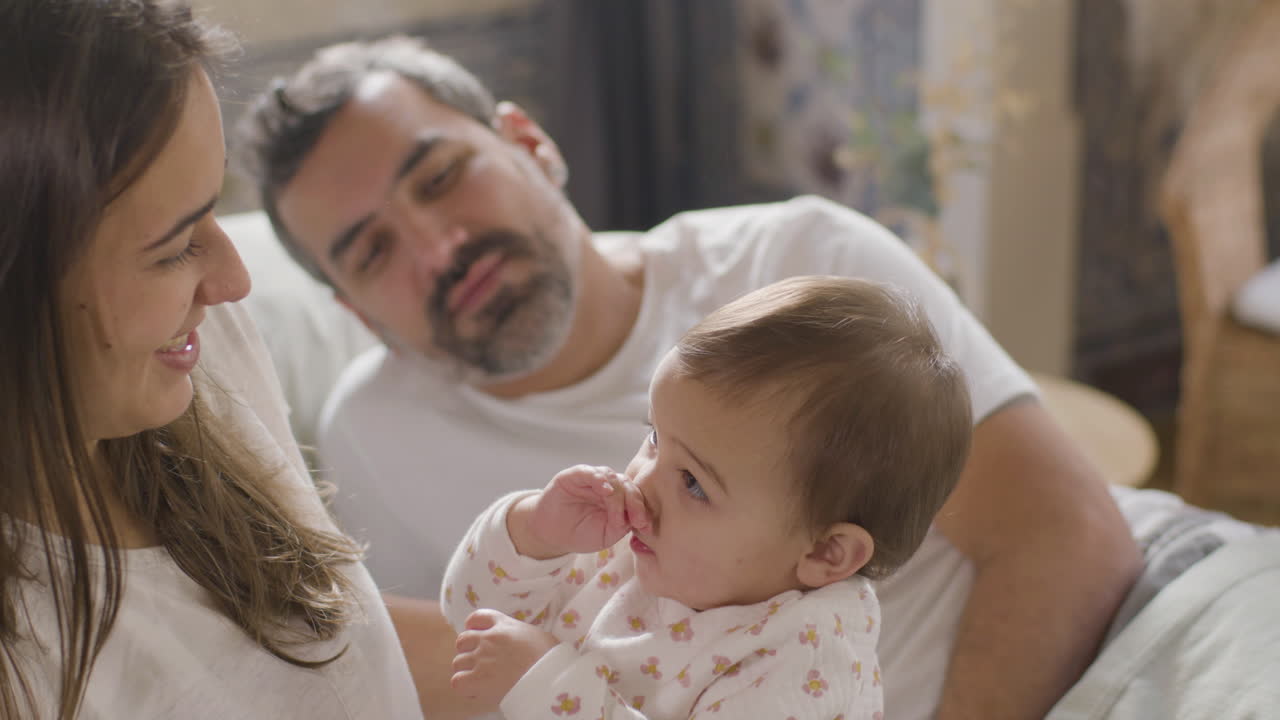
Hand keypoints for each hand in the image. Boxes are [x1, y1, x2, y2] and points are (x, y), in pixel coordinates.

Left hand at [451, 609, 560, 704]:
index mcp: (504, 625)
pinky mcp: (477, 679)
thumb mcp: (537, 635)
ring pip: (458, 662)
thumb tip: (521, 644)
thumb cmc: (551, 658)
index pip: (476, 617)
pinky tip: (476, 691)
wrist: (550, 676)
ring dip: (466, 672)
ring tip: (478, 680)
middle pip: (462, 640)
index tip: (476, 635)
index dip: (472, 627)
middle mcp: (489, 639)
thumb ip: (521, 636)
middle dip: (467, 652)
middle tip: (479, 663)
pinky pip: (457, 681)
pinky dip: (464, 687)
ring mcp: (481, 658)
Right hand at [512, 465, 648, 557]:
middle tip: (636, 520)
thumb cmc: (580, 533)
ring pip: (612, 477)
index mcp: (619, 499)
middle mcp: (607, 486)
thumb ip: (622, 525)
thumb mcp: (606, 535)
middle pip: (627, 485)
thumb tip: (636, 518)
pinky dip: (598, 479)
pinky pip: (589, 472)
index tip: (645, 525)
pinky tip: (605, 490)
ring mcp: (591, 479)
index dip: (642, 509)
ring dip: (618, 495)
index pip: (635, 497)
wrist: (552, 534)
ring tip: (618, 514)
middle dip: (635, 503)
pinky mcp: (574, 476)